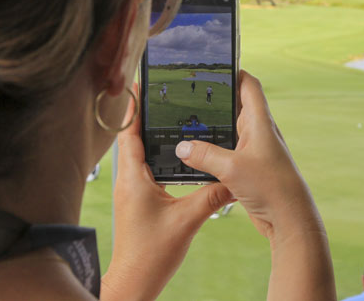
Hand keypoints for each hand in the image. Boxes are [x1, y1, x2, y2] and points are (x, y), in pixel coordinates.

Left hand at [102, 85, 233, 300]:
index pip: (129, 131)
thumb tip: (235, 177)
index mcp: (133, 178)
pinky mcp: (137, 200)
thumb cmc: (151, 254)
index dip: (135, 105)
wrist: (135, 282)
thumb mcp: (187, 220)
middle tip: (162, 92)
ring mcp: (131, 190)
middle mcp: (128, 179)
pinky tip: (173, 152)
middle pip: (133, 136)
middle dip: (146, 113)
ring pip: (138, 152)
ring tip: (169, 114)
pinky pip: (145, 167)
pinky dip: (156, 153)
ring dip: (150, 133)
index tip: (143, 82)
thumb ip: (212, 194)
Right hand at [175, 71, 335, 300]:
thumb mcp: (232, 168)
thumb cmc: (271, 188)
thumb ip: (204, 155)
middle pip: (236, 107)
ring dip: (212, 129)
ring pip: (230, 132)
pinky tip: (195, 156)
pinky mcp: (250, 170)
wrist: (289, 220)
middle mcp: (259, 133)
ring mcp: (255, 151)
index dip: (234, 72)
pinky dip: (213, 151)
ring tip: (185, 123)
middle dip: (215, 100)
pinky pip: (228, 153)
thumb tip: (181, 146)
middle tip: (189, 94)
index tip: (214, 66)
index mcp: (260, 123)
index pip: (249, 86)